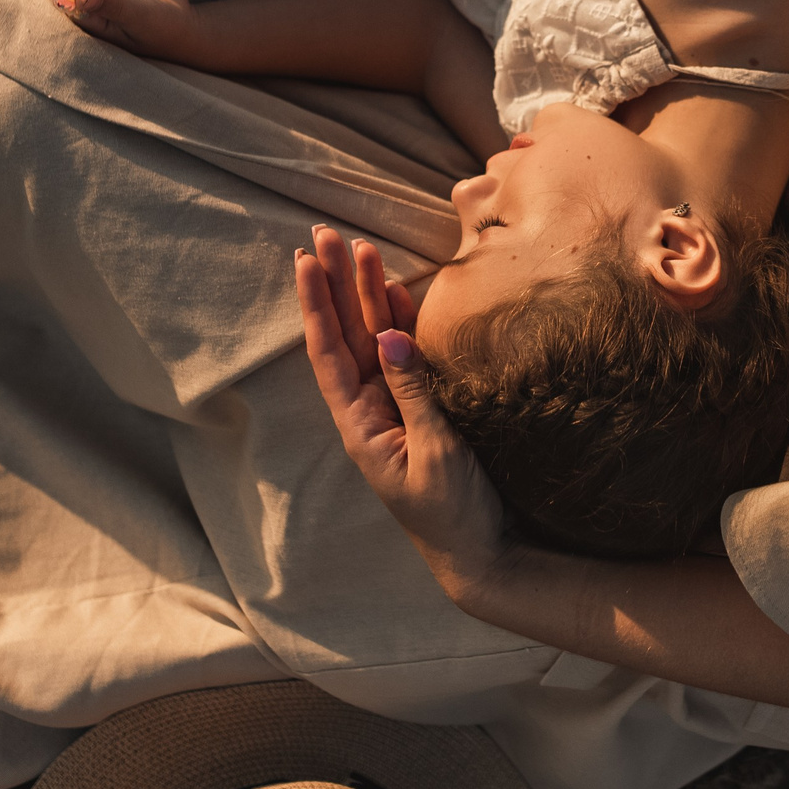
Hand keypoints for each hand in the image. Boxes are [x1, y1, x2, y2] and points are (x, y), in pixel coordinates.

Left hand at [297, 224, 509, 596]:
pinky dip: (400, 321)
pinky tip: (397, 291)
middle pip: (346, 336)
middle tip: (328, 234)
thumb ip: (413, 393)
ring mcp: (394, 409)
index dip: (318, 303)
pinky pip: (404, 358)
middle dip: (338, 285)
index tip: (308, 260)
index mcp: (360, 424)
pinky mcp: (422, 411)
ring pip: (374, 340)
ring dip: (368, 295)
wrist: (480, 554)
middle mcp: (369, 411)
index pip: (329, 351)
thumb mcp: (435, 452)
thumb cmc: (453, 514)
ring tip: (361, 248)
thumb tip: (390, 335)